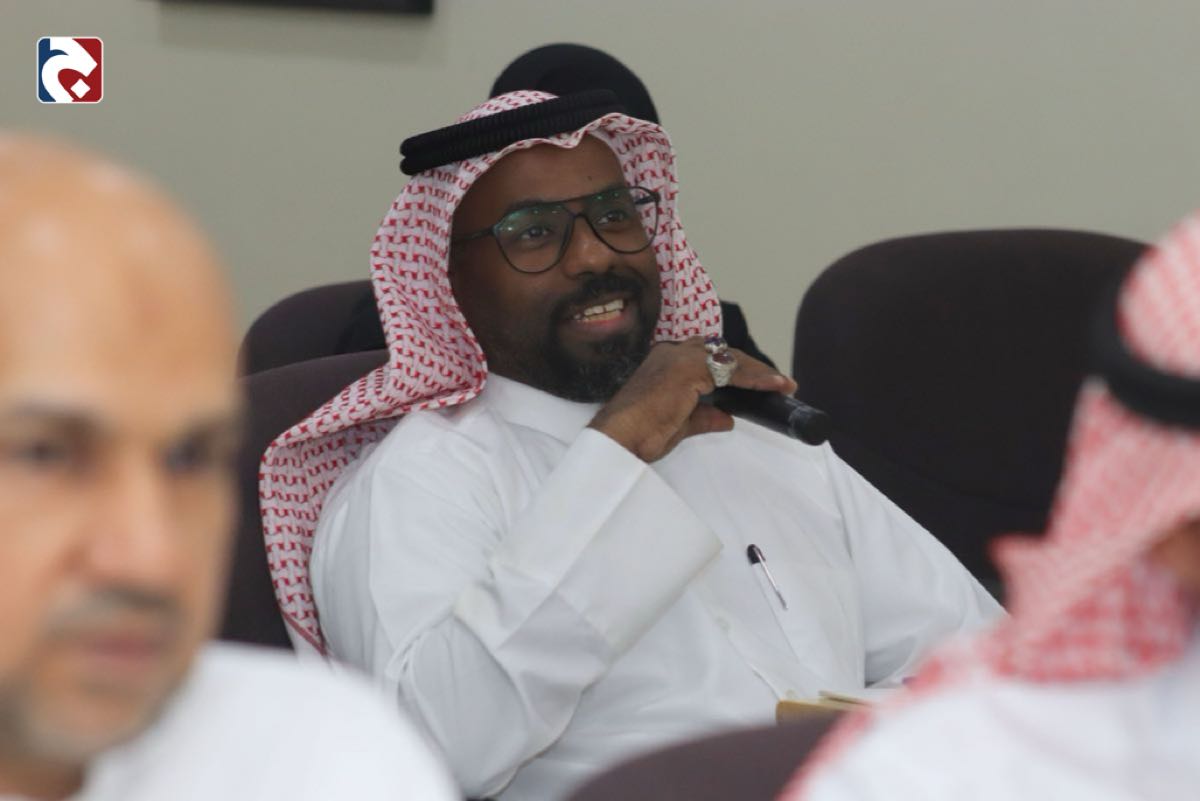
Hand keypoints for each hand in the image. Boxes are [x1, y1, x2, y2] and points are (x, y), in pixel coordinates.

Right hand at [588, 337, 797, 461]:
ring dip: (758, 373)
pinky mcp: (688, 367)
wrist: (620, 439)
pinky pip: (730, 369)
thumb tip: (728, 418)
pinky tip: (772, 386)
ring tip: (782, 386)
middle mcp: (672, 352)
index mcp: (666, 362)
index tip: (764, 385)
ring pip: (729, 358)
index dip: (740, 371)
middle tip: (779, 384)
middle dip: (753, 369)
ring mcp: (680, 356)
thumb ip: (705, 416)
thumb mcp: (680, 424)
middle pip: (723, 353)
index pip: (711, 359)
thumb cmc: (639, 434)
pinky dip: (754, 378)